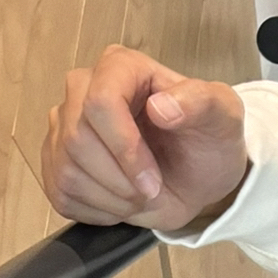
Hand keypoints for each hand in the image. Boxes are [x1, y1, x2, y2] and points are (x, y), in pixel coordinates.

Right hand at [41, 47, 248, 229]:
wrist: (196, 175)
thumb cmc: (206, 140)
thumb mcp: (223, 116)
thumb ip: (201, 102)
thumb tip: (161, 107)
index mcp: (120, 67)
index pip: (99, 102)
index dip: (125, 149)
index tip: (153, 180)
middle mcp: (82, 88)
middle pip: (78, 139)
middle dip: (121, 180)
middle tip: (151, 190)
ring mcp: (63, 125)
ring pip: (66, 169)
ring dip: (111, 199)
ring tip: (139, 195)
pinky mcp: (55, 160)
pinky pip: (60, 192)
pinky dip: (96, 211)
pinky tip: (120, 202)